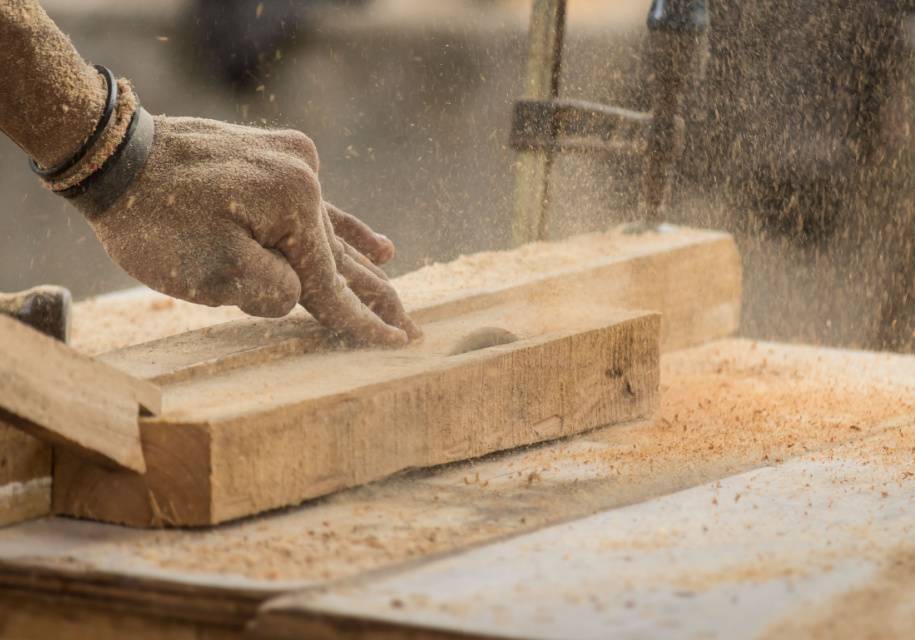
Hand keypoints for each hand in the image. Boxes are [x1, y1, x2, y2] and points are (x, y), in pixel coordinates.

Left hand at [86, 116, 419, 345]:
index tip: (396, 347)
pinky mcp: (277, 160)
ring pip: (334, 234)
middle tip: (412, 332)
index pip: (331, 285)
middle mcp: (305, 181)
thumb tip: (299, 295)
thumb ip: (271, 291)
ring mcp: (293, 165)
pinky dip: (345, 228)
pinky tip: (379, 245)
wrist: (114, 155)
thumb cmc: (155, 221)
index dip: (361, 323)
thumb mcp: (210, 272)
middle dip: (376, 299)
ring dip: (364, 267)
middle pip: (344, 259)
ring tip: (396, 290)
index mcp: (294, 208)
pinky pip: (321, 206)